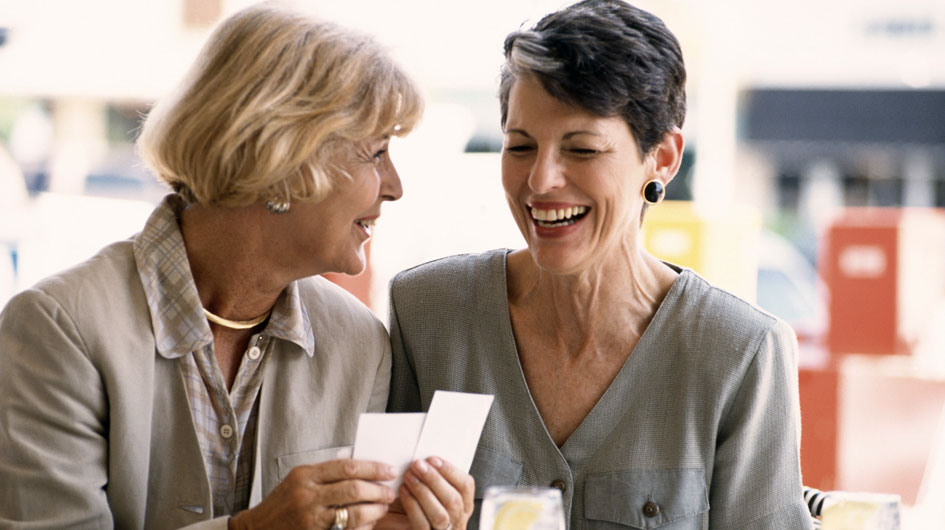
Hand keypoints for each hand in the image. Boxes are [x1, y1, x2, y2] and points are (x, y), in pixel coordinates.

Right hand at [229, 459, 396, 529]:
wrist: (257, 529)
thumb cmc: (281, 503)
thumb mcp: (299, 480)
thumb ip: (326, 474)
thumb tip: (362, 468)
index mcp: (305, 474)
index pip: (347, 466)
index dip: (373, 468)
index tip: (388, 470)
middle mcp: (307, 494)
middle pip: (354, 488)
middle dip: (378, 490)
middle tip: (390, 491)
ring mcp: (311, 516)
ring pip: (353, 512)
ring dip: (374, 510)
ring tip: (383, 507)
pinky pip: (346, 529)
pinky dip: (362, 526)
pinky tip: (370, 522)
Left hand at [399, 457, 473, 529]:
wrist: (402, 524)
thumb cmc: (421, 505)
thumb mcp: (437, 491)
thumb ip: (437, 479)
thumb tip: (427, 459)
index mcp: (464, 505)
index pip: (466, 485)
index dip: (450, 471)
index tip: (433, 459)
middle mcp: (458, 520)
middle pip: (453, 500)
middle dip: (434, 479)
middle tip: (417, 465)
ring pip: (439, 514)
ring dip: (423, 491)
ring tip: (409, 476)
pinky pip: (422, 523)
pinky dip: (412, 505)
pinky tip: (403, 491)